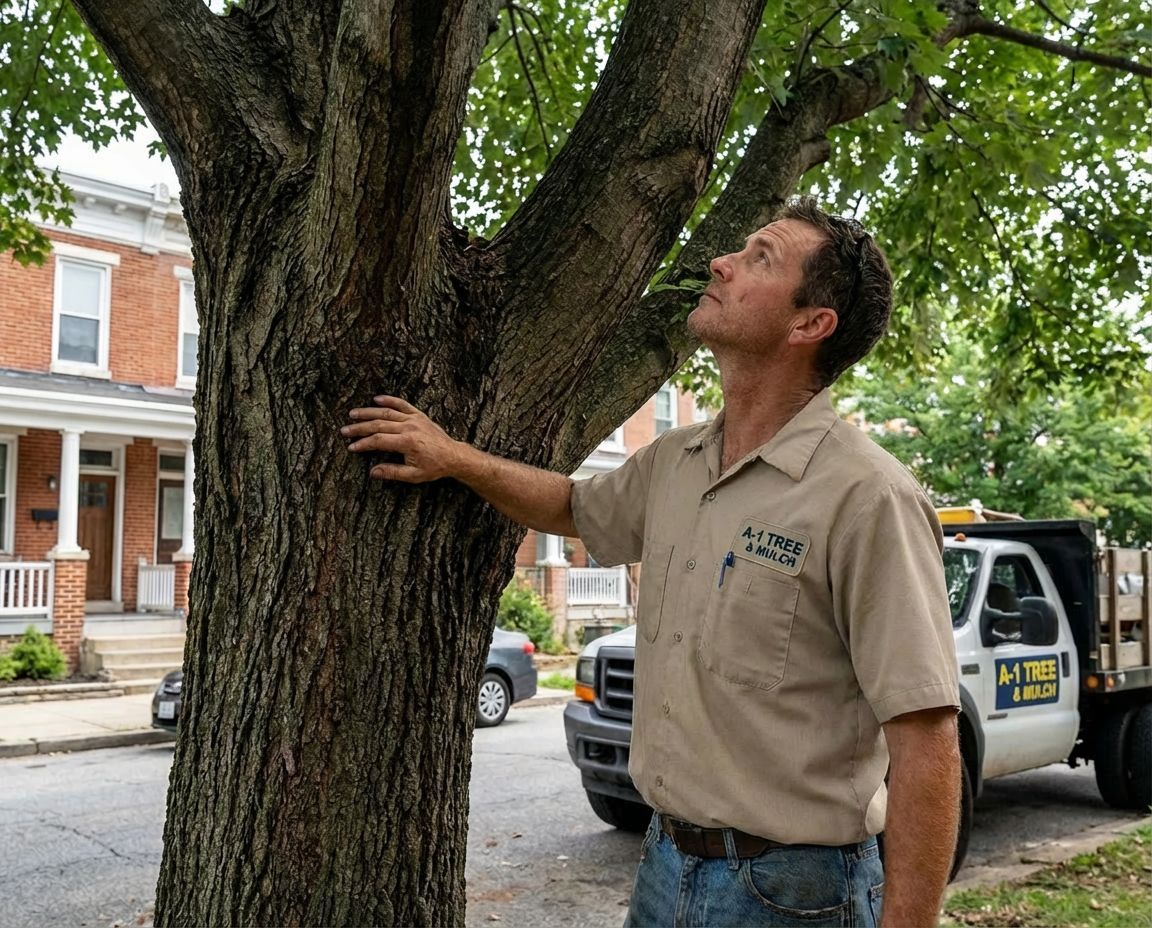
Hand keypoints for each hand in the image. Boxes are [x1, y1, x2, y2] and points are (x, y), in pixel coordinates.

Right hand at [342, 396, 463, 481]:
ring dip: (368, 412)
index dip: (363, 444)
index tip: (351, 447)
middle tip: (344, 430)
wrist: (453, 456)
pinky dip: (389, 400)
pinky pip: (402, 404)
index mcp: (407, 442)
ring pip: (387, 412)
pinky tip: (377, 398)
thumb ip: (392, 472)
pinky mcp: (419, 415)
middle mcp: (409, 427)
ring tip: (353, 414)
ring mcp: (414, 419)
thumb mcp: (414, 475)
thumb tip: (372, 472)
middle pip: (378, 424)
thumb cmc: (435, 467)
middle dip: (359, 428)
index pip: (378, 441)